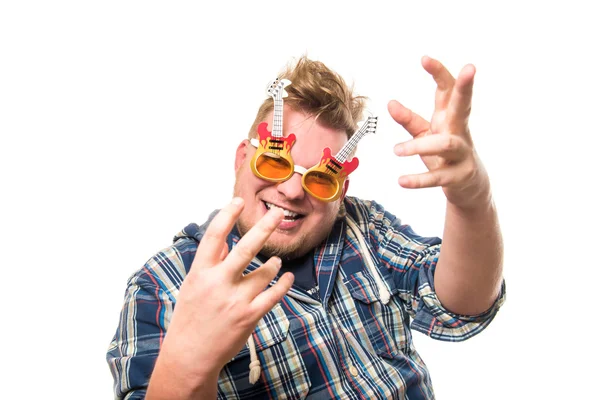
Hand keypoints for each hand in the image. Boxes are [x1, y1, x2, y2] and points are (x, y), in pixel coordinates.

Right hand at [154, 198, 293, 386]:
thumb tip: (228, 242)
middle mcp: (218, 283)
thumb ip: (211, 264)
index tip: (239, 201)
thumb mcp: (193, 286)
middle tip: (277, 212)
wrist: (190, 355)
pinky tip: (287, 277)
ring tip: (274, 262)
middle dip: (264, 227)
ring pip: (264, 272)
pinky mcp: (249, 316)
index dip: (227, 215)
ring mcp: (236, 300)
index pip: (214, 237)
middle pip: (246, 248)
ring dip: (273, 264)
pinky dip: (283, 284)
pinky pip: (273, 294)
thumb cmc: (190, 318)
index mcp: (200, 273)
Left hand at [388, 56, 490, 208]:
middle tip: (471, 67)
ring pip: (446, 144)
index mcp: (450, 118)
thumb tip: (390, 103)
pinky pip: (439, 177)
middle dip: (466, 88)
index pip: (448, 90)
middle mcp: (460, 131)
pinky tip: (402, 181)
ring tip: (396, 150)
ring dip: (420, 146)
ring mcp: (463, 154)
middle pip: (464, 106)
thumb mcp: (426, 134)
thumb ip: (409, 120)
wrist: (470, 187)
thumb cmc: (445, 154)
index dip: (439, 73)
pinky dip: (420, 180)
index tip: (424, 58)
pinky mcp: (459, 176)